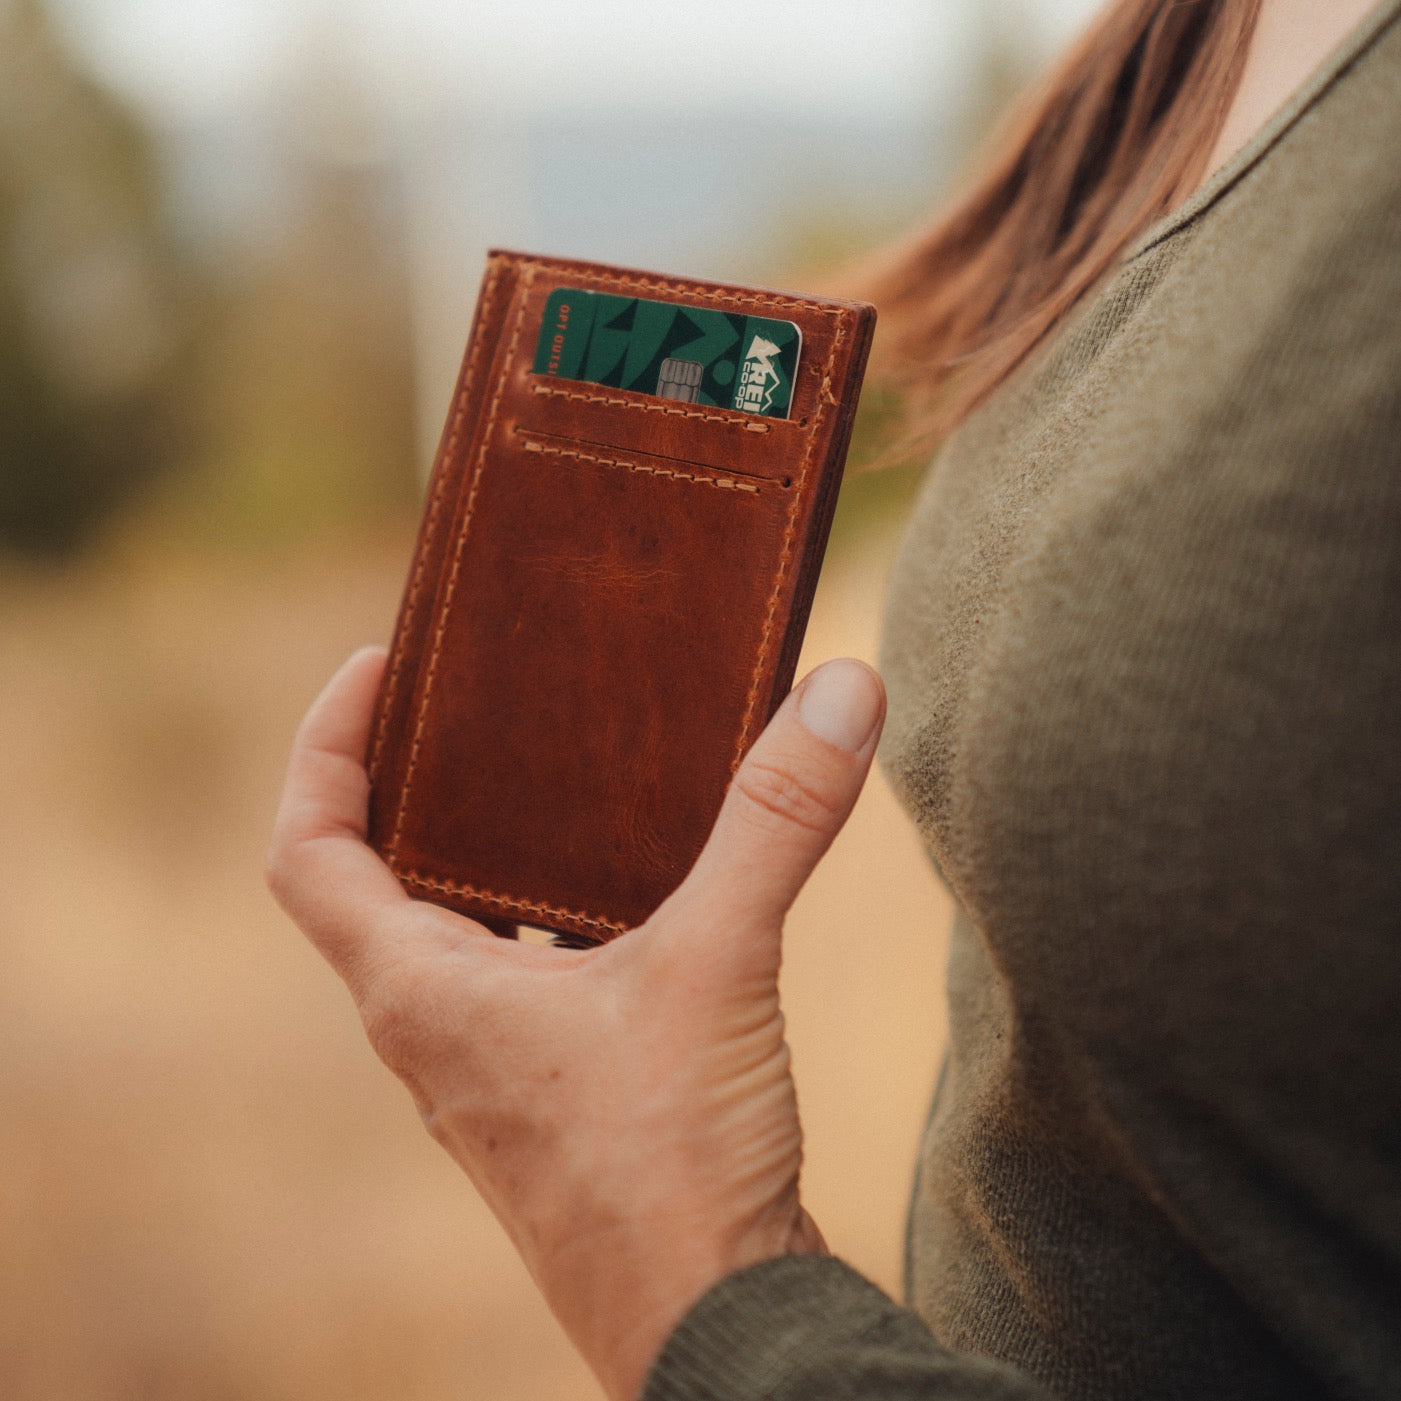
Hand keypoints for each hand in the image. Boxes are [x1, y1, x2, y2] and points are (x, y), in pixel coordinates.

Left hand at [267, 645, 885, 1399]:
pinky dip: (562, 917)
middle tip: (484, 710)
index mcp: (420, 992)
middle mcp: (437, 1031)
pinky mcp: (563, 1100)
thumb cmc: (669, 1171)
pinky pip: (533, 978)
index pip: (308, 852)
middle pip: (378, 883)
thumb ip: (777, 823)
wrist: (714, 1331)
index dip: (326, 749)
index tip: (381, 671)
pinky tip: (644, 890)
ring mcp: (497, 1073)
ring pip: (462, 934)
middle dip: (418, 788)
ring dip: (495, 854)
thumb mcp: (718, 965)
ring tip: (563, 778)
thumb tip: (842, 690)